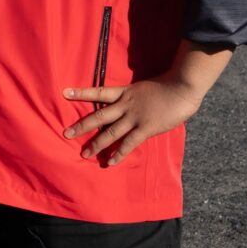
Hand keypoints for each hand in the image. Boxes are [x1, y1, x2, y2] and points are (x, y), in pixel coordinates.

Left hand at [61, 77, 205, 166]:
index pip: (98, 92)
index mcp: (125, 92)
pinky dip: (119, 153)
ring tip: (84, 154)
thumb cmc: (169, 85)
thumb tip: (133, 106)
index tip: (64, 93)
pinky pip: (128, 143)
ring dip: (96, 144)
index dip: (81, 92)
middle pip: (98, 116)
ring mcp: (134, 117)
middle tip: (66, 133)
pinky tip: (110, 162)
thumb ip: (137, 98)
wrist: (182, 86)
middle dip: (81, 126)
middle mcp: (125, 104)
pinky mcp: (145, 128)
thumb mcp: (146, 88)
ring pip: (110, 132)